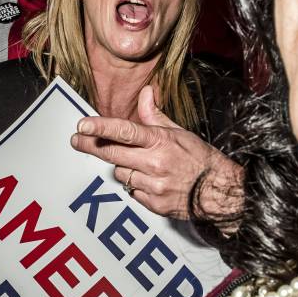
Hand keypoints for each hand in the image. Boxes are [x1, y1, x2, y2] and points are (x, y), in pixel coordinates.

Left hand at [70, 85, 242, 219]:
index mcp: (160, 141)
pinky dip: (135, 185)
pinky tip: (149, 181)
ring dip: (122, 167)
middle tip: (78, 140)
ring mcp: (153, 185)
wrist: (219, 192)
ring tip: (138, 164)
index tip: (82, 125)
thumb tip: (146, 93)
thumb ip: (155, 115)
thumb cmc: (200, 159)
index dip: (100, 127)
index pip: (124, 131)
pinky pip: (131, 192)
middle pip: (111, 154)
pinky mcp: (153, 204)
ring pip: (120, 173)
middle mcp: (154, 163)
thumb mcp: (180, 132)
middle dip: (91, 145)